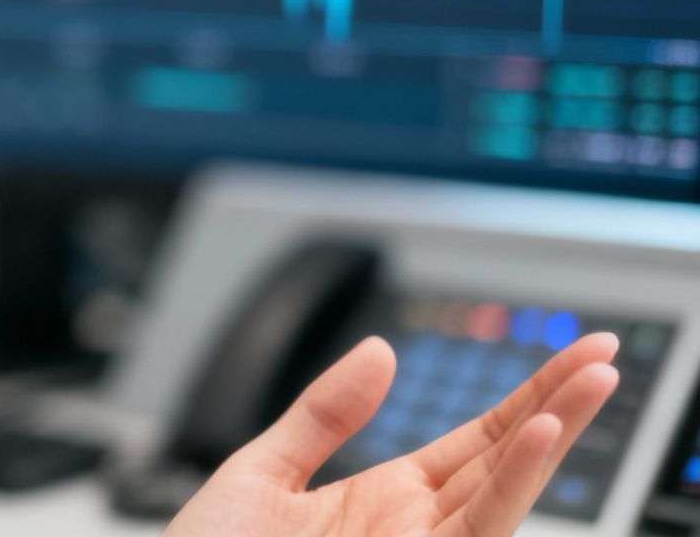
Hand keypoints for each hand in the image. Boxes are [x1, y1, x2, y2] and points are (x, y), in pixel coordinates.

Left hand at [165, 332, 618, 536]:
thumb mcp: (260, 473)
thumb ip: (322, 414)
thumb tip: (380, 350)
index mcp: (386, 499)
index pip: (475, 441)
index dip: (526, 397)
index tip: (576, 352)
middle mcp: (415, 531)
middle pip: (503, 461)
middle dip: (558, 406)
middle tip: (609, 349)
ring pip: (503, 498)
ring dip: (547, 443)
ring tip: (589, 384)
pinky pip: (477, 531)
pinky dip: (509, 487)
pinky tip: (532, 442)